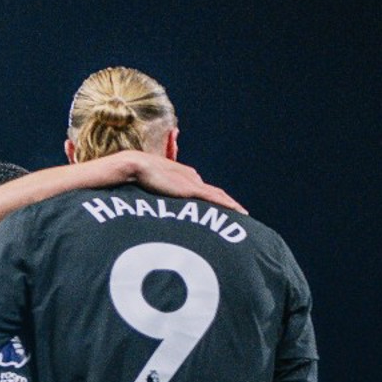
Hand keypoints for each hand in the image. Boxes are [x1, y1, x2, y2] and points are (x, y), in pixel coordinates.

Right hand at [89, 149, 247, 213]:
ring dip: (232, 205)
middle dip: (228, 204)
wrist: (137, 166)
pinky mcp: (191, 188)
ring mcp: (193, 182)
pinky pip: (215, 198)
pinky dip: (228, 204)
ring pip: (219, 196)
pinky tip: (237, 211)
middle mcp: (193, 178)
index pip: (205, 191)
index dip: (216, 201)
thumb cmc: (140, 177)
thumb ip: (161, 192)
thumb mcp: (154, 186)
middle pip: (216, 193)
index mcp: (186, 177)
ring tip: (244, 215)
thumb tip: (162, 203)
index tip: (225, 210)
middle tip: (241, 214)